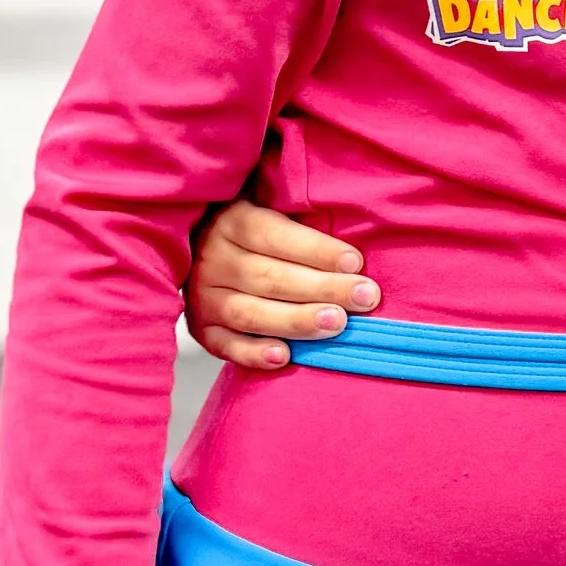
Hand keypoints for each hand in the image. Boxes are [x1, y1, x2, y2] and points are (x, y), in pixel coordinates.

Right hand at [188, 198, 377, 369]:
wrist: (201, 249)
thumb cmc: (258, 231)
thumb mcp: (272, 209)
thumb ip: (302, 223)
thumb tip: (353, 252)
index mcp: (232, 221)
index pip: (274, 235)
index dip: (316, 250)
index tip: (355, 262)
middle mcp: (213, 259)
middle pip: (271, 278)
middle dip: (323, 288)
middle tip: (363, 297)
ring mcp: (203, 297)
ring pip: (251, 314)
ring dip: (297, 321)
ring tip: (337, 323)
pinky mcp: (202, 328)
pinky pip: (225, 345)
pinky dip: (253, 353)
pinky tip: (284, 356)